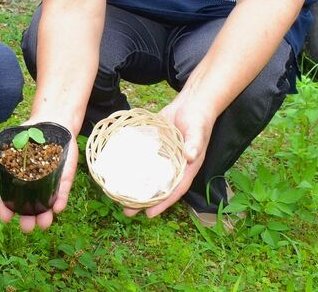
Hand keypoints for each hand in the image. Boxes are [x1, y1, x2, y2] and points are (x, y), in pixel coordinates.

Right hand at [0, 124, 78, 231]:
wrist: (51, 123)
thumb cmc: (29, 135)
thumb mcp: (14, 146)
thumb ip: (5, 161)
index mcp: (19, 180)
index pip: (11, 200)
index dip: (7, 210)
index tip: (5, 218)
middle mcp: (35, 186)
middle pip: (30, 208)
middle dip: (28, 219)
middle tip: (26, 228)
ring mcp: (50, 183)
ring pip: (47, 204)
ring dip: (45, 215)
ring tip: (43, 224)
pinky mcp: (64, 177)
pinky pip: (62, 191)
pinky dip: (61, 200)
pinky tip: (58, 208)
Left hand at [123, 95, 214, 217]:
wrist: (192, 104)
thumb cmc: (199, 120)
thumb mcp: (197, 131)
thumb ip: (194, 143)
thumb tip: (191, 156)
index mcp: (187, 168)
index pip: (175, 190)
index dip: (163, 203)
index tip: (149, 214)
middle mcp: (174, 166)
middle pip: (158, 187)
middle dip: (143, 200)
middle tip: (126, 211)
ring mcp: (163, 157)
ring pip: (148, 175)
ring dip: (135, 185)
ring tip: (118, 195)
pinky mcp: (154, 146)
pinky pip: (143, 158)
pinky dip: (133, 165)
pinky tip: (119, 169)